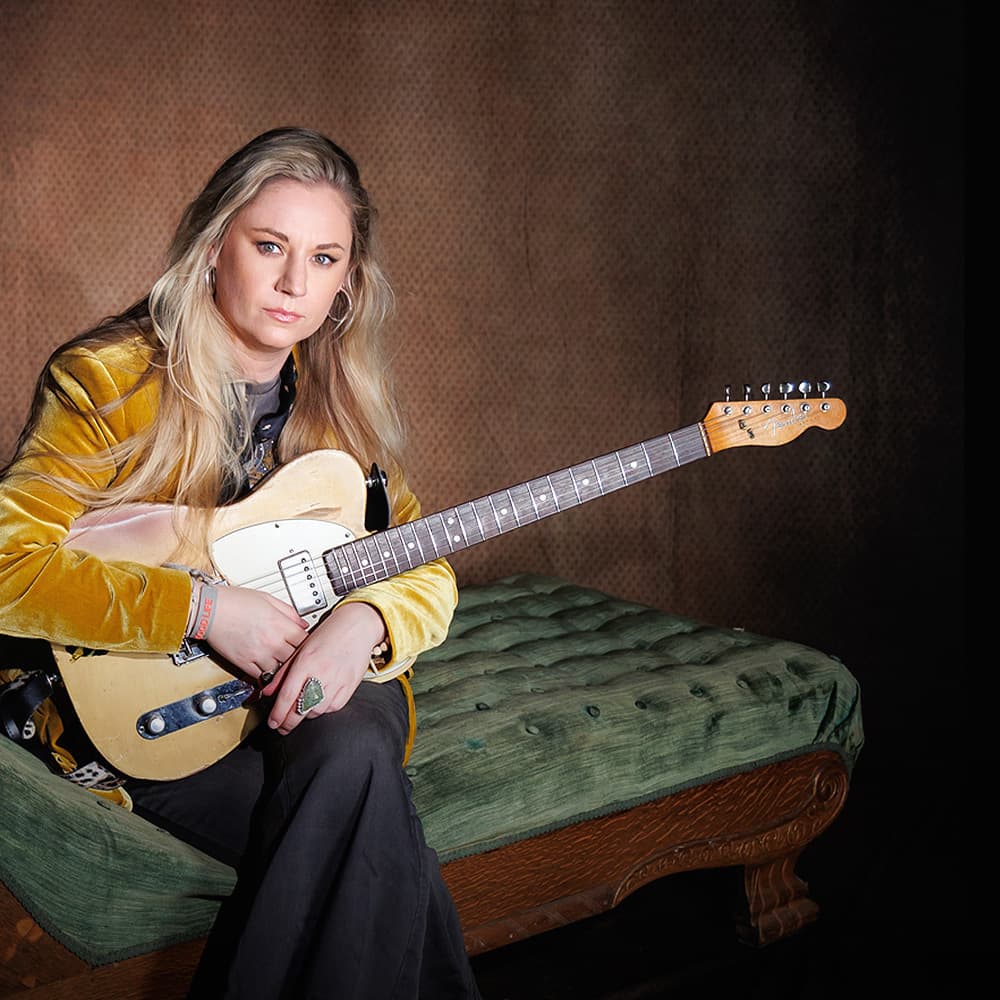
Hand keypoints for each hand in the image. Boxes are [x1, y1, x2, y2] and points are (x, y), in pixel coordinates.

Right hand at [204, 586, 308, 678]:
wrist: (209, 609)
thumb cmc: (235, 601)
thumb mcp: (268, 598)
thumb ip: (289, 612)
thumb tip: (302, 623)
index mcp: (279, 624)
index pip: (304, 640)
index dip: (306, 642)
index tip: (304, 643)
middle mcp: (271, 641)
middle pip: (294, 657)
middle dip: (295, 656)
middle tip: (295, 656)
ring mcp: (258, 654)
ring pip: (280, 670)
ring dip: (281, 667)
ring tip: (282, 665)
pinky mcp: (244, 663)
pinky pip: (261, 676)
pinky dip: (266, 675)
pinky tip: (267, 670)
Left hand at [262, 602, 385, 734]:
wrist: (358, 626)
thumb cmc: (330, 633)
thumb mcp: (301, 648)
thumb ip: (284, 672)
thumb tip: (269, 691)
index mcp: (307, 662)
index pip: (288, 695)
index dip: (278, 714)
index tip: (273, 722)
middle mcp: (322, 673)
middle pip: (302, 708)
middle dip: (289, 723)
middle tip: (282, 727)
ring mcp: (338, 681)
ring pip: (317, 711)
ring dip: (306, 715)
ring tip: (300, 712)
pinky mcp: (350, 686)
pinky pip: (334, 707)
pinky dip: (323, 710)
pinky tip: (317, 704)